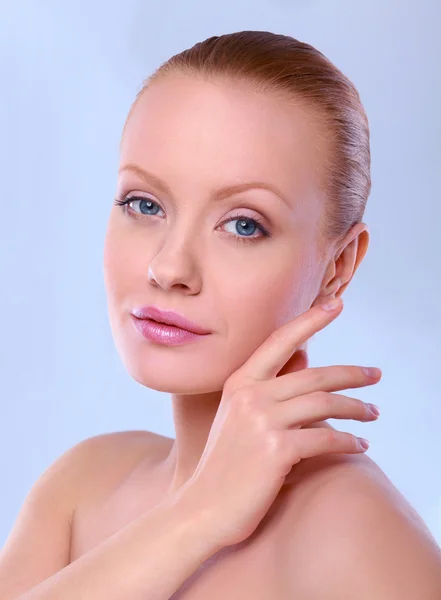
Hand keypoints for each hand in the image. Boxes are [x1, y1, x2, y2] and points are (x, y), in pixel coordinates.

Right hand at [177, 297, 381, 548]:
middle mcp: (250, 396)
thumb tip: (305, 358)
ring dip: (357, 409)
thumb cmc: (225, 463)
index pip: (280, 341)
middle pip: (314, 375)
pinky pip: (326, 437)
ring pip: (325, 404)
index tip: (336, 303)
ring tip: (373, 413)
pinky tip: (360, 445)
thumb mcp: (236, 415)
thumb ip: (268, 386)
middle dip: (351, 374)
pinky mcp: (277, 451)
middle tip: (375, 375)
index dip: (310, 320)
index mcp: (239, 382)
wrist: (203, 508)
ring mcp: (262, 422)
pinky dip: (349, 441)